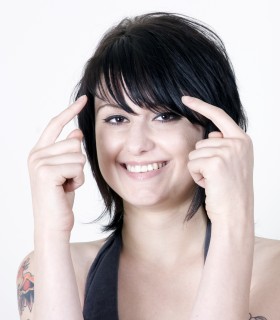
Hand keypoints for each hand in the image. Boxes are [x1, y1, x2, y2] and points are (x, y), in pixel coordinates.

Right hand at [28, 96, 87, 233]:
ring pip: (78, 155)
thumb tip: (76, 132)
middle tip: (67, 181)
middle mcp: (36, 154)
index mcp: (39, 152)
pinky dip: (78, 181)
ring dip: (79, 174)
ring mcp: (39, 162)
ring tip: (66, 186)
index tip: (84, 98)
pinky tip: (66, 190)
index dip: (70, 111)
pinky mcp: (46, 172)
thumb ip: (68, 151)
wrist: (54, 223)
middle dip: (78, 163)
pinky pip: (78, 167)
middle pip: (74, 142)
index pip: (56, 124)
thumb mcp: (67, 171)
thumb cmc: (61, 198)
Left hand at [182, 96, 253, 224]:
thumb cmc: (231, 192)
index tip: (185, 98)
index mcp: (243, 141)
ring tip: (214, 182)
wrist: (235, 214)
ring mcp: (227, 151)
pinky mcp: (215, 162)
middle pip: (202, 141)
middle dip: (203, 159)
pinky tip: (209, 185)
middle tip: (218, 177)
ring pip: (195, 152)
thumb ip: (225, 145)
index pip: (219, 116)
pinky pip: (192, 163)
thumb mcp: (233, 164)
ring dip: (199, 169)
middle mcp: (238, 143)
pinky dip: (196, 176)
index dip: (201, 106)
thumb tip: (213, 132)